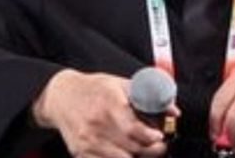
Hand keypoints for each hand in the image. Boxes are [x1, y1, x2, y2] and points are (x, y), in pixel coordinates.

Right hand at [32, 69, 175, 157]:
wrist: (60, 97)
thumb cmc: (94, 89)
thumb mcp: (121, 84)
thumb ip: (149, 96)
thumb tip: (174, 111)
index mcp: (109, 103)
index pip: (133, 128)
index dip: (150, 136)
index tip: (159, 136)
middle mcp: (96, 124)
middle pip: (131, 147)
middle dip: (151, 149)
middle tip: (159, 145)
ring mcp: (87, 141)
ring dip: (138, 156)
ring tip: (145, 149)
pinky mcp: (80, 153)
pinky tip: (126, 153)